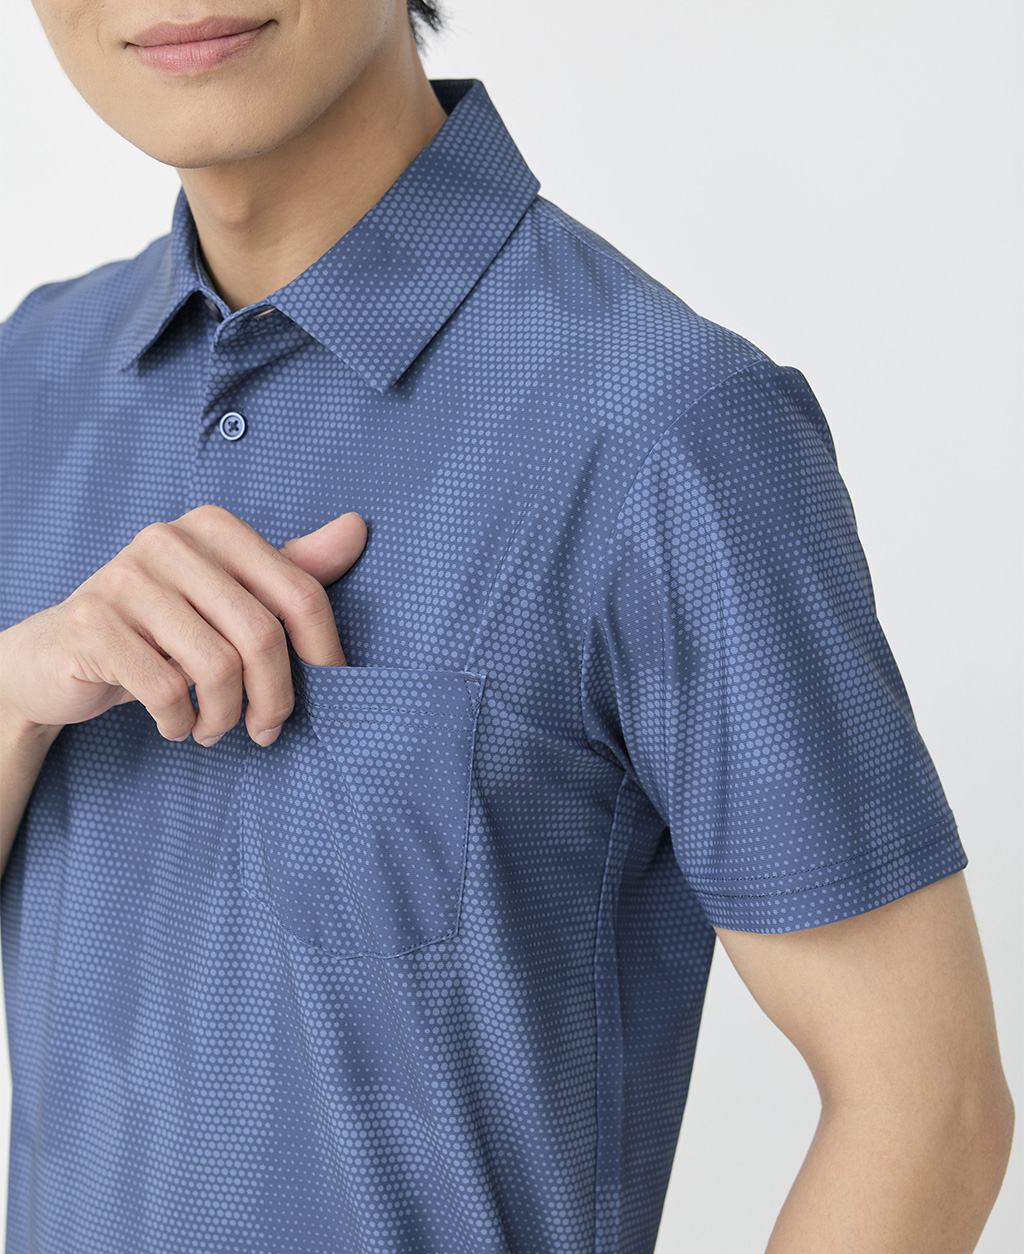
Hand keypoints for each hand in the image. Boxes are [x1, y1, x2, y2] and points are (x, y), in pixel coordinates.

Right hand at [0, 505, 366, 747]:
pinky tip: (178, 723)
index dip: (323, 652)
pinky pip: (167, 690)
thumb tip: (357, 528)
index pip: (300, 591)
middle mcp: (169, 539)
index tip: (326, 690)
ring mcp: (126, 578)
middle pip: (262, 634)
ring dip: (226, 716)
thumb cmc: (160, 629)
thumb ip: (292, 569)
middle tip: (265, 730)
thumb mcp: (229, 597)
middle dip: (275, 698)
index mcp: (214, 527)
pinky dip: (181, 722)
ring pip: (217, 667)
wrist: (59, 655)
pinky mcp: (94, 624)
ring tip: (215, 728)